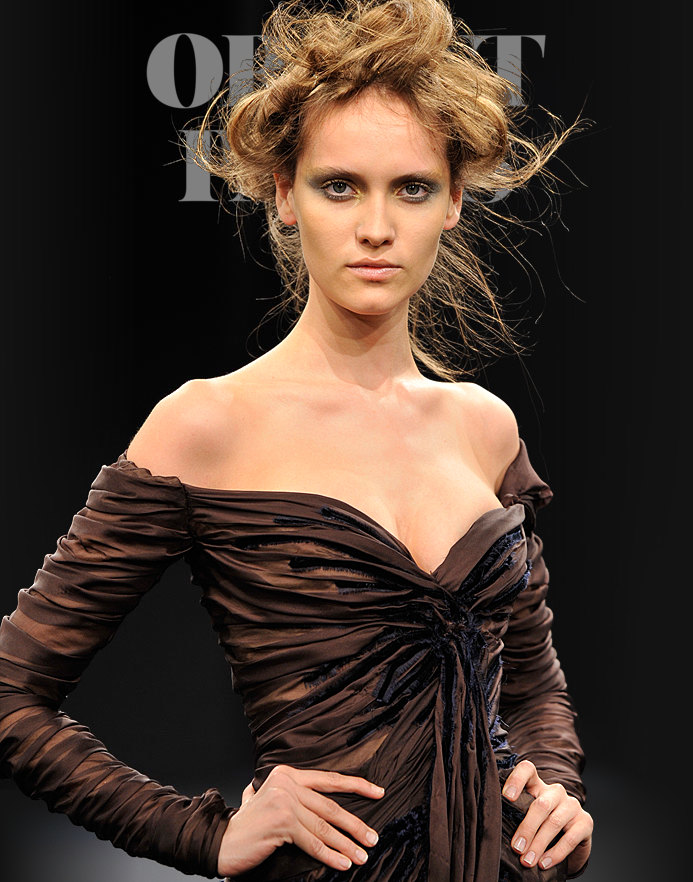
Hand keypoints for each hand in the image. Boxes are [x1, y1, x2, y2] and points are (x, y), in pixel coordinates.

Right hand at [217, 764, 383, 875]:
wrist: (221, 841)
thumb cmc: (249, 826)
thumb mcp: (272, 802)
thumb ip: (294, 797)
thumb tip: (324, 808)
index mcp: (288, 774)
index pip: (329, 779)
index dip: (356, 785)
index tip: (378, 792)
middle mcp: (287, 783)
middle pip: (330, 806)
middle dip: (355, 825)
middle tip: (373, 838)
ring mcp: (284, 801)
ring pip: (324, 826)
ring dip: (346, 844)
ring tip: (362, 855)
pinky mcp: (282, 822)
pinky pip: (313, 842)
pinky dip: (330, 854)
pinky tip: (343, 863)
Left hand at [502, 760, 592, 875]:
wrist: (571, 839)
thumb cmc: (540, 825)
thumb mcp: (527, 815)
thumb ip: (516, 815)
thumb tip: (495, 830)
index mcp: (537, 785)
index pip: (527, 769)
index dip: (516, 779)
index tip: (506, 797)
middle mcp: (555, 791)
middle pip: (540, 804)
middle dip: (527, 828)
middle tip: (517, 848)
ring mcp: (572, 805)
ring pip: (554, 822)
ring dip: (539, 844)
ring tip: (527, 861)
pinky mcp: (586, 822)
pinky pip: (570, 838)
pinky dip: (556, 853)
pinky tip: (544, 863)